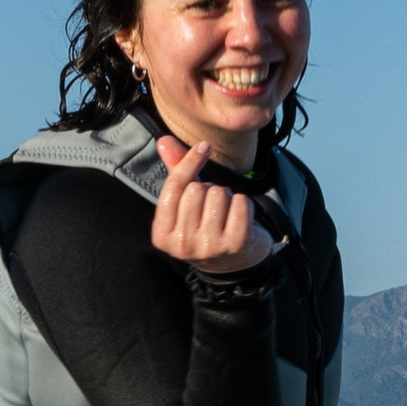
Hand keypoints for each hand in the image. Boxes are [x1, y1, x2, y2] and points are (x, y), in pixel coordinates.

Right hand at [149, 135, 273, 277]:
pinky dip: (244, 204)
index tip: (203, 147)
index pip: (173, 188)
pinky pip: (241, 203)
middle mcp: (182, 245)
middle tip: (212, 207)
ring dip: (227, 197)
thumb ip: (175, 172)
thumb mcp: (185, 204)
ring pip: (219, 194)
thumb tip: (163, 141)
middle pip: (197, 189)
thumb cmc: (205, 227)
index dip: (189, 162)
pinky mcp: (235, 244)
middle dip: (208, 189)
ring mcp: (209, 247)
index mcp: (162, 235)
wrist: (234, 265)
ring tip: (225, 214)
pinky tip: (240, 218)